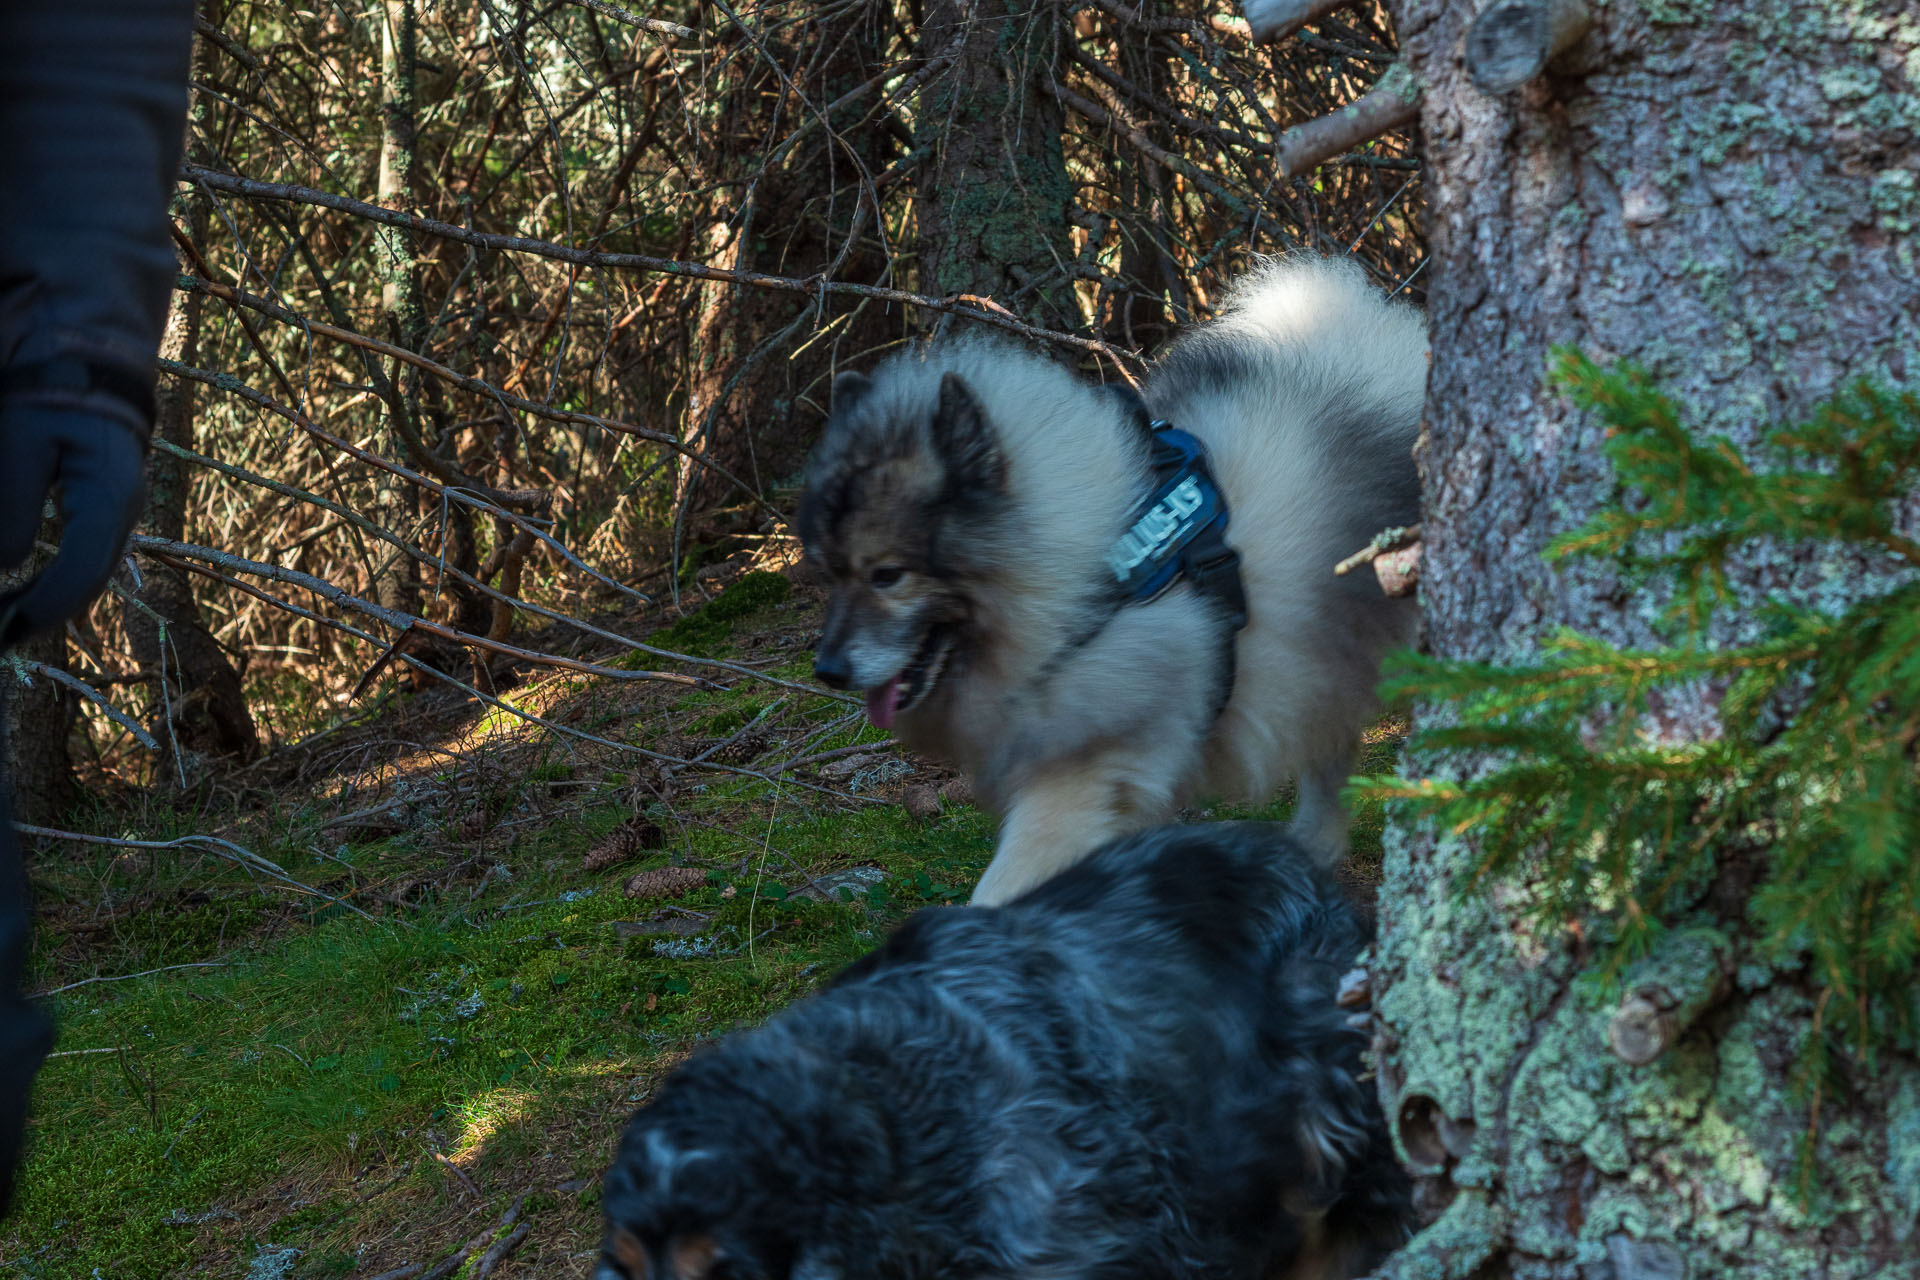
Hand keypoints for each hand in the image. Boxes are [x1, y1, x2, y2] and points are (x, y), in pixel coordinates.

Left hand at [0, 405, 146, 648]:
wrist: (91, 361)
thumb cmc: (53, 392)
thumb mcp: (20, 441)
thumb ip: (12, 504)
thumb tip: (4, 564)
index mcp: (108, 497)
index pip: (82, 570)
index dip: (42, 607)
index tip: (3, 627)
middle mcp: (123, 515)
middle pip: (88, 583)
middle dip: (41, 615)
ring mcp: (119, 515)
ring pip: (89, 576)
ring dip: (47, 602)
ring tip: (4, 619)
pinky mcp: (106, 511)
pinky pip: (86, 559)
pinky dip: (55, 582)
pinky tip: (25, 596)